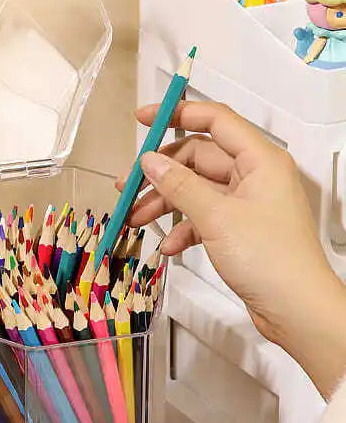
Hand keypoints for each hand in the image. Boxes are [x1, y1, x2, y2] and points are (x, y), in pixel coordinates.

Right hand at [121, 101, 345, 397]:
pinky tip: (167, 246)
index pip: (215, 121)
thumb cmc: (270, 259)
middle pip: (198, 159)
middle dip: (161, 173)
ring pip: (195, 190)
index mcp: (260, 160)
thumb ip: (179, 185)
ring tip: (135, 218)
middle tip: (129, 185)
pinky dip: (181, 229)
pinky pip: (202, 217)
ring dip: (164, 203)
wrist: (294, 308)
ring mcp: (246, 203)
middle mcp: (254, 176)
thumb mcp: (216, 216)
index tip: (144, 119)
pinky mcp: (239, 229)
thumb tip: (151, 161)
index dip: (178, 114)